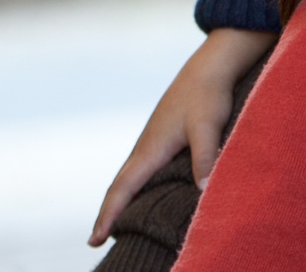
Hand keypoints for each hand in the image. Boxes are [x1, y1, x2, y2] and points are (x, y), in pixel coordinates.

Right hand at [88, 26, 274, 245]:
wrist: (212, 65)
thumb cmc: (209, 95)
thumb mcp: (208, 127)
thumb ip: (205, 158)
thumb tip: (204, 192)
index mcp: (150, 149)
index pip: (122, 190)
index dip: (108, 216)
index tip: (94, 240)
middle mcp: (146, 147)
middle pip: (120, 186)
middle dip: (108, 212)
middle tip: (97, 240)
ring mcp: (152, 140)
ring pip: (130, 176)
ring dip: (120, 199)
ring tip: (115, 222)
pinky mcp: (163, 134)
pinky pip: (142, 167)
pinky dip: (135, 184)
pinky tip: (142, 190)